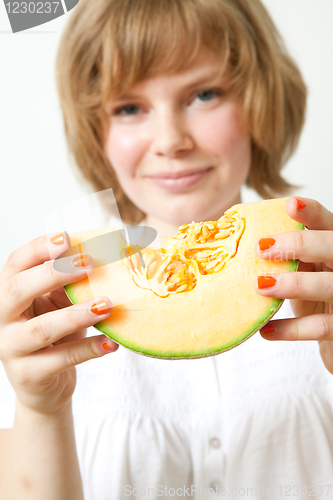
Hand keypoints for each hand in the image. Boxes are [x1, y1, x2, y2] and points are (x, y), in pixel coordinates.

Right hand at [0, 233, 117, 415]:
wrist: (45, 384)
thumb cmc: (54, 335)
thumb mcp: (58, 304)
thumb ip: (69, 284)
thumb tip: (100, 256)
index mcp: (8, 295)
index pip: (15, 264)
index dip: (38, 249)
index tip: (66, 238)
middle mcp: (2, 319)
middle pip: (18, 290)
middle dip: (53, 274)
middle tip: (89, 264)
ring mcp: (12, 349)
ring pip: (41, 328)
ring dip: (76, 315)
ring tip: (106, 305)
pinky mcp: (29, 375)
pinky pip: (61, 359)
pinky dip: (89, 349)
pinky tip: (111, 342)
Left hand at [254, 197, 332, 373]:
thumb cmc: (313, 297)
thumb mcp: (302, 271)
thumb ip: (284, 255)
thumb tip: (234, 236)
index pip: (327, 223)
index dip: (311, 213)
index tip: (289, 204)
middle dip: (299, 244)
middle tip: (261, 247)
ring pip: (328, 285)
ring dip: (293, 284)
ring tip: (260, 285)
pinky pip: (319, 327)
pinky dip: (290, 329)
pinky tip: (265, 330)